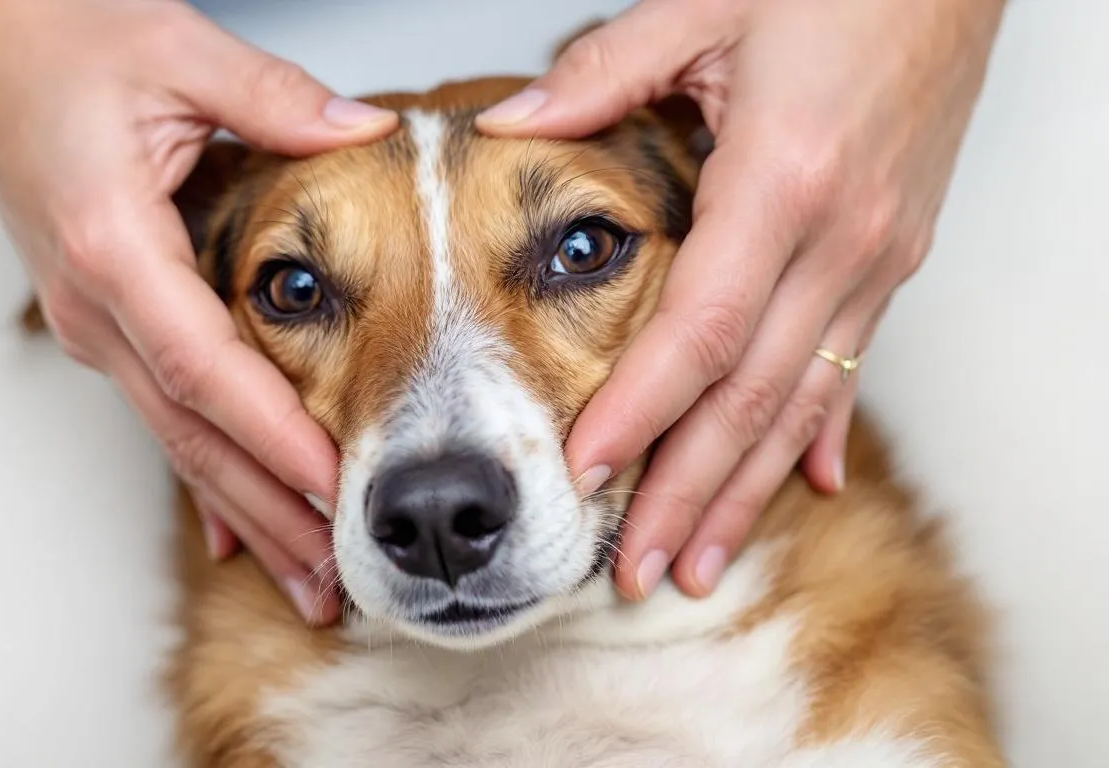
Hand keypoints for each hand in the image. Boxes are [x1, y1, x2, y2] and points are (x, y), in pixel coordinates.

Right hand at [0, 0, 398, 622]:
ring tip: (305, 575)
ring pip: (178, 436)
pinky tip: (236, 527)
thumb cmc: (63, 46)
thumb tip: (366, 135)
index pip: (207, 367)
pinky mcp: (105, 317)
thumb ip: (276, 100)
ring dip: (244, 509)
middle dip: (268, 510)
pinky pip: (164, 411)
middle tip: (335, 579)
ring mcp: (94, 319)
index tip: (339, 487)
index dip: (274, 435)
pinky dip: (207, 470)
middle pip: (193, 431)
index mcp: (112, 244)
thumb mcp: (178, 51)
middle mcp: (96, 302)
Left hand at [476, 0, 1003, 599]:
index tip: (580, 474)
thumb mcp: (705, 7)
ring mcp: (877, 256)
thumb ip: (601, 75)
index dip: (638, 411)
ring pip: (804, 401)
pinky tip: (798, 490)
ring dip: (748, 491)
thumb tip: (511, 125)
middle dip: (688, 492)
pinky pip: (849, 365)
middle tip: (636, 570)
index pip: (698, 330)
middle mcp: (840, 237)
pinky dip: (818, 433)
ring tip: (699, 562)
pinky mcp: (894, 256)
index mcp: (784, 178)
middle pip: (750, 394)